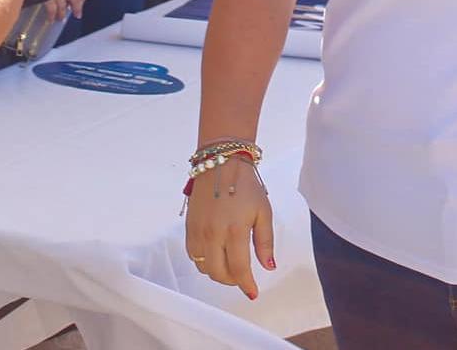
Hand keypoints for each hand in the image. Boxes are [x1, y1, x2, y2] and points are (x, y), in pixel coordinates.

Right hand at [185, 156, 274, 300]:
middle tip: (243, 276)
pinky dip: (204, 261)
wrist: (220, 164)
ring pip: (203, 267)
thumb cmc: (246, 187)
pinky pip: (193, 255)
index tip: (253, 292)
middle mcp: (213, 234)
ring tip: (229, 264)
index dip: (246, 284)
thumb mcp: (264, 212)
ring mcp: (198, 231)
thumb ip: (265, 242)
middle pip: (218, 273)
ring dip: (217, 272)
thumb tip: (268, 267)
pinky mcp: (188, 227)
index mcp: (234, 230)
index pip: (238, 269)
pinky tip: (215, 254)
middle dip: (232, 280)